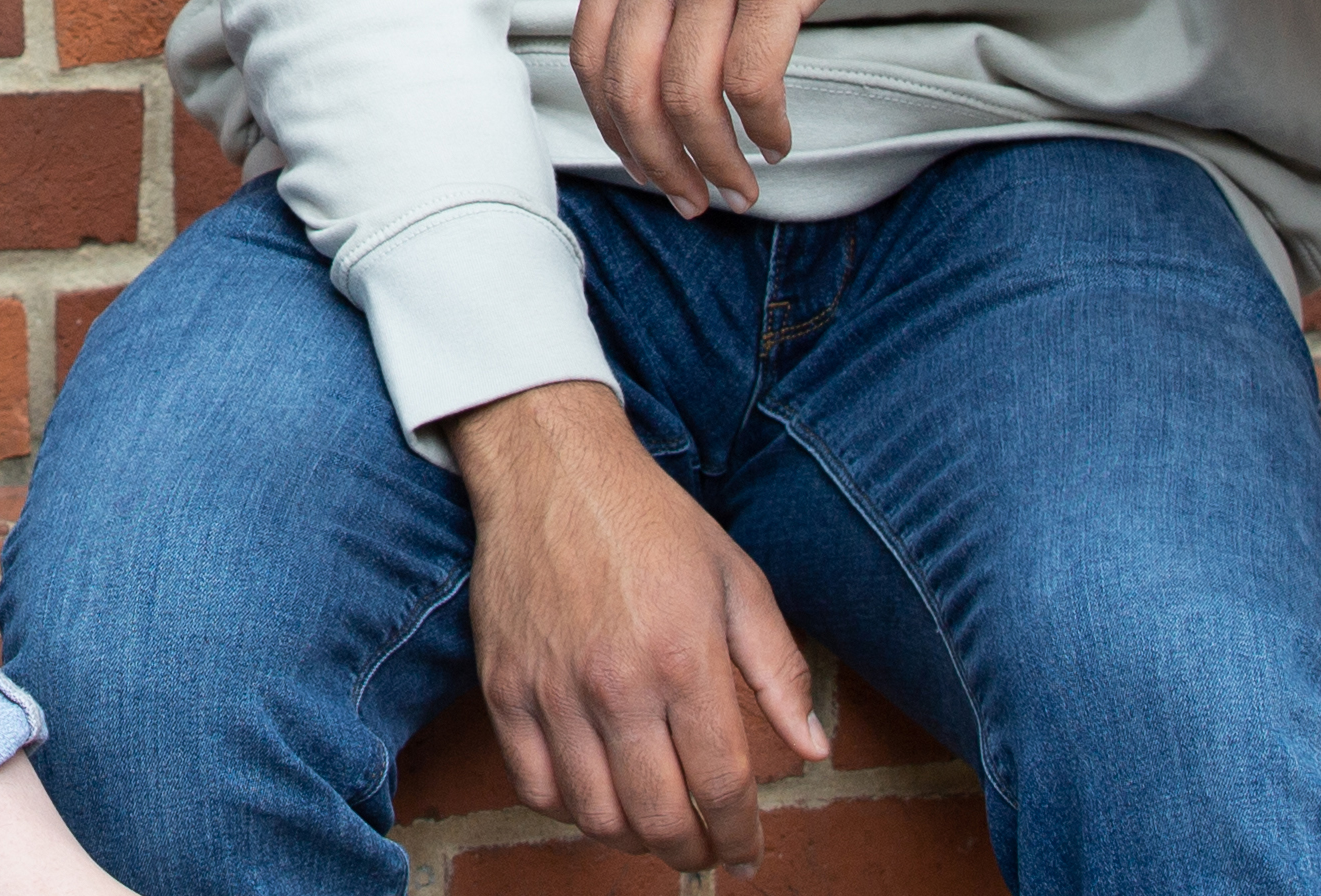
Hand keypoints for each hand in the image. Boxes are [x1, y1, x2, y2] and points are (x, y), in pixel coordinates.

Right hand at [448, 382, 824, 872]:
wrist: (551, 468)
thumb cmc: (651, 522)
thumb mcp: (737, 580)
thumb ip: (779, 670)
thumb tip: (816, 748)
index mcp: (684, 659)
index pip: (722, 786)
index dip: (741, 835)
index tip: (748, 852)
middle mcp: (617, 685)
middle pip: (659, 817)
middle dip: (692, 852)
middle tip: (705, 852)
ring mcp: (552, 691)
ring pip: (595, 815)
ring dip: (633, 841)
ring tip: (653, 828)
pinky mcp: (503, 687)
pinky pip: (533, 786)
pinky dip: (567, 810)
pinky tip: (594, 795)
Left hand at [568, 0, 959, 215]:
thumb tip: (658, 48)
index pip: (588, 53)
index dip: (611, 124)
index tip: (644, 160)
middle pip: (628, 88)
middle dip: (655, 160)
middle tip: (690, 198)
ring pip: (687, 95)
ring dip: (712, 159)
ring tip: (739, 187)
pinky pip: (752, 79)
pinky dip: (762, 126)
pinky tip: (778, 139)